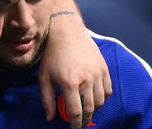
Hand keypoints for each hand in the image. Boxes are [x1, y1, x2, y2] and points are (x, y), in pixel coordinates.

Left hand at [38, 12, 111, 128]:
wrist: (66, 32)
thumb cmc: (52, 55)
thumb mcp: (44, 76)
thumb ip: (46, 99)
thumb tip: (50, 118)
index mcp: (69, 82)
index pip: (76, 111)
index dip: (75, 124)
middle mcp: (86, 78)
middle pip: (90, 108)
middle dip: (85, 119)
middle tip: (80, 123)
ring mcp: (97, 73)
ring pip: (101, 101)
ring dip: (94, 109)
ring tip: (86, 110)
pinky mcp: (104, 68)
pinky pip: (108, 90)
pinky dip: (103, 98)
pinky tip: (95, 99)